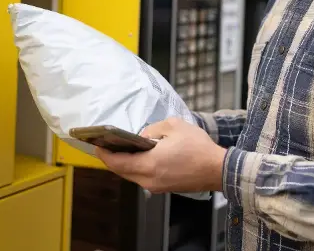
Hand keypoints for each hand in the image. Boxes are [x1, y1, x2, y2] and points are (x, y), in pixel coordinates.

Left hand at [96, 117, 226, 193]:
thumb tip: (143, 136)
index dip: (103, 153)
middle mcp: (149, 179)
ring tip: (120, 148)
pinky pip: (143, 177)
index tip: (96, 144)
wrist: (218, 169)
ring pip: (132, 175)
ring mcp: (156, 186)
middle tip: (105, 144)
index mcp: (149, 164)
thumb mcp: (173, 126)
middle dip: (111, 158)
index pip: (117, 162)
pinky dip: (136, 167)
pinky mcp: (163, 188)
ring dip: (124, 163)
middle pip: (121, 171)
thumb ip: (152, 129)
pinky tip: (138, 156)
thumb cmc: (198, 147)